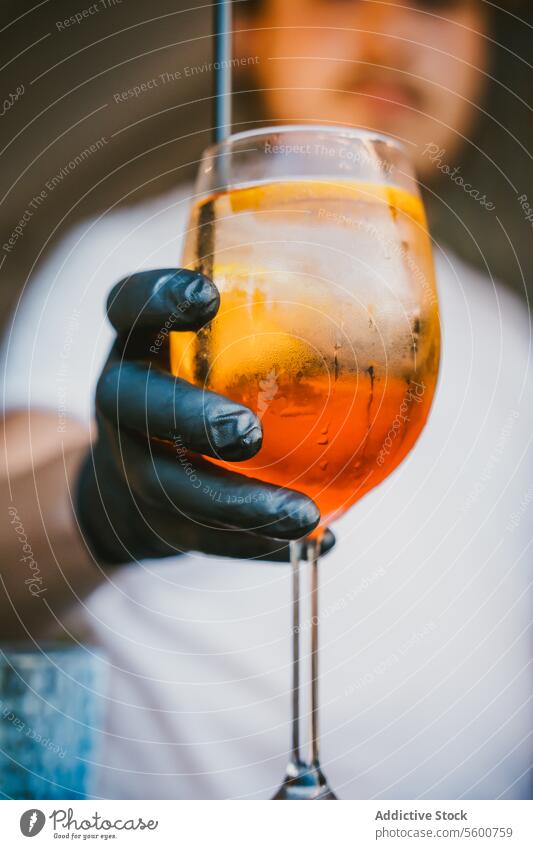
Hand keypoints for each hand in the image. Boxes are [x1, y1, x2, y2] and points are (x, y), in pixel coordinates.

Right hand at [75, 269, 333, 564]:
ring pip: (173, 490)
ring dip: (239, 506)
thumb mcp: (204, 349)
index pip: (126, 307)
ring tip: (302, 516)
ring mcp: (133, 469)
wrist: (130, 480)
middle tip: (245, 433)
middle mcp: (122, 404)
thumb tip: (381, 295)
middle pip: (136, 406)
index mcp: (135, 346)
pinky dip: (260, 546)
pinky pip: (207, 541)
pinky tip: (317, 544)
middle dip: (188, 419)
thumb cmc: (193, 391)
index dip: (157, 299)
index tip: (208, 296)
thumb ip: (258, 325)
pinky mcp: (160, 524)